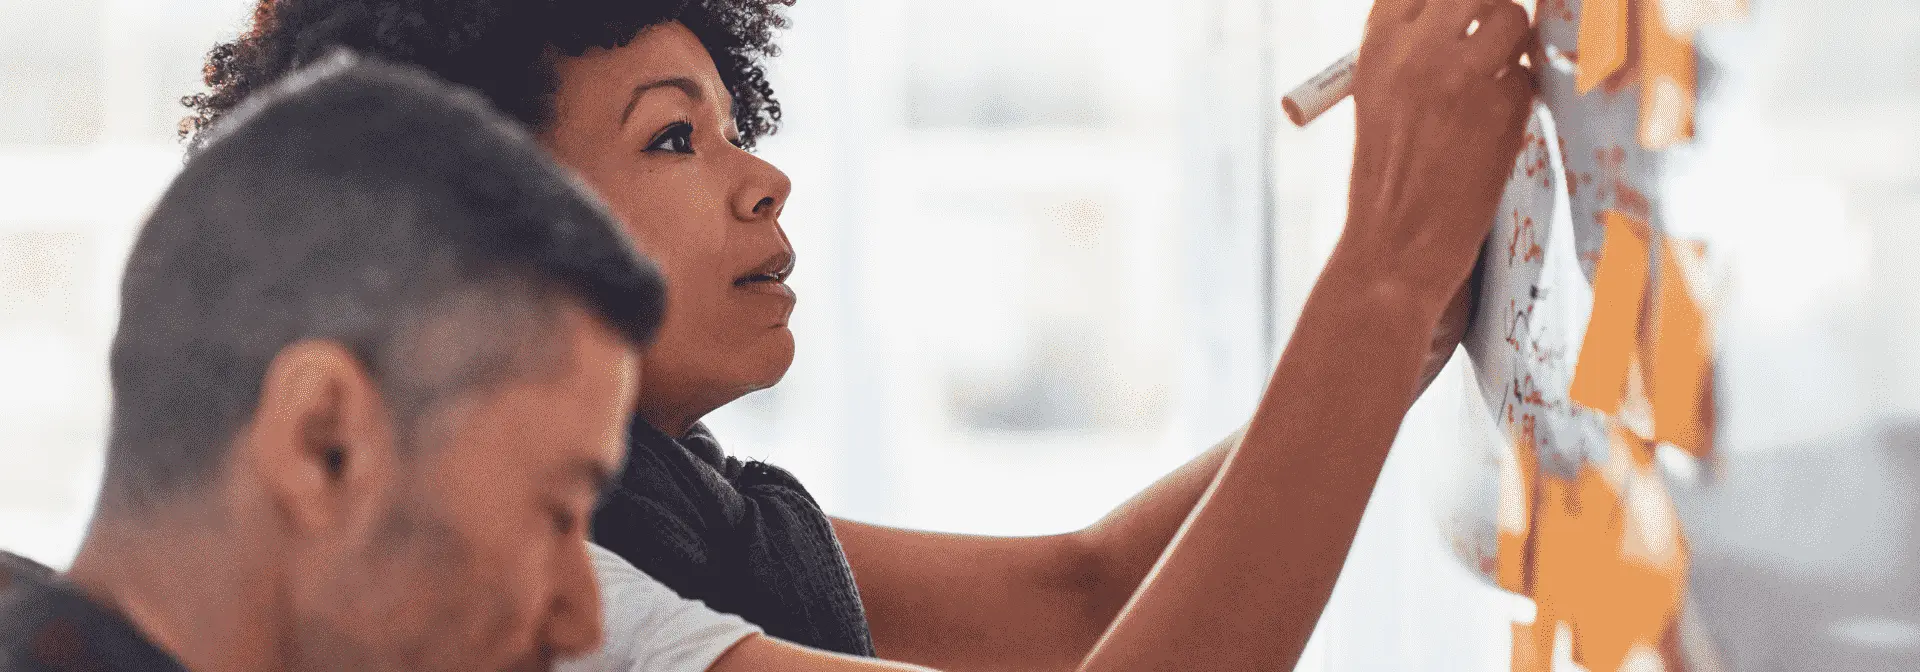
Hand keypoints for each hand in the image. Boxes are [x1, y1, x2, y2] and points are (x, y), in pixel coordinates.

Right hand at [1336, 0, 1533, 314]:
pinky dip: (1518, 96)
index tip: (1465, 13)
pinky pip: (1527, 76)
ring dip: (1513, 46)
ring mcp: (1462, 76)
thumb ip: (1412, 45)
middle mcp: (1417, 50)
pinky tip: (1495, 127)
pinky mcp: (1503, 107)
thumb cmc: (1387, 174)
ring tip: (1493, 82)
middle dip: (1490, 11)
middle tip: (1489, 41)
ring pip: (1512, 20)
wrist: (1396, 245)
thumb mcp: (1379, 95)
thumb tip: (1471, 8)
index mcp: (1378, 44)